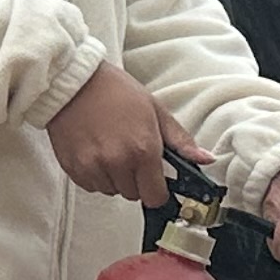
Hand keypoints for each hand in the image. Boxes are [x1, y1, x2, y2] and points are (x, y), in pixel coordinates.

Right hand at [45, 64, 174, 204]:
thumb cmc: (116, 91)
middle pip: (134, 195)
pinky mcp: (73, 168)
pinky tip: (95, 151)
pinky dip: (95, 175)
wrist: (75, 82)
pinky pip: (91, 186)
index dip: (158, 190)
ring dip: (115, 178)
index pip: (155, 197)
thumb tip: (206, 159)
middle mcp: (118, 163)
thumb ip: (181, 141)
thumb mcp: (156, 111)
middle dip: (136, 181)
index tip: (156, 181)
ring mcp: (93, 167)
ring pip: (112, 191)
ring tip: (111, 149)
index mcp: (143, 150)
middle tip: (131, 154)